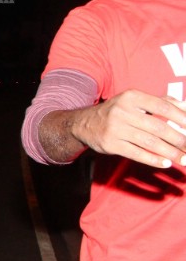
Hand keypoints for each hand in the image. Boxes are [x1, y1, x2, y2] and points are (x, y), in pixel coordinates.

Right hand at [69, 90, 185, 167]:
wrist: (84, 123)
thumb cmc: (117, 112)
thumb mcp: (135, 102)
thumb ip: (161, 102)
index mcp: (132, 97)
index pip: (163, 106)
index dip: (181, 118)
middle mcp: (122, 111)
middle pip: (158, 127)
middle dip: (179, 139)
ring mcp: (115, 128)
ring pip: (149, 142)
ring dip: (170, 152)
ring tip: (184, 159)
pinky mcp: (110, 144)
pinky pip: (136, 153)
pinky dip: (153, 159)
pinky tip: (165, 163)